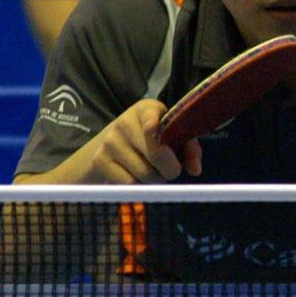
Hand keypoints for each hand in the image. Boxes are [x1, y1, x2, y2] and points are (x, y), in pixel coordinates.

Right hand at [76, 99, 202, 182]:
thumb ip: (189, 149)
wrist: (113, 142)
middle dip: (170, 169)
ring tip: (155, 172)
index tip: (152, 127)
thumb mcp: (173, 135)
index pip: (149, 117)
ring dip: (156, 180)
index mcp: (147, 109)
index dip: (152, 124)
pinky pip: (129, 183)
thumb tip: (195, 170)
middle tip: (172, 171)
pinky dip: (140, 187)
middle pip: (155, 154)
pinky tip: (139, 177)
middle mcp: (125, 122)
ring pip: (144, 173)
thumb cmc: (154, 138)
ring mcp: (110, 141)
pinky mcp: (99, 160)